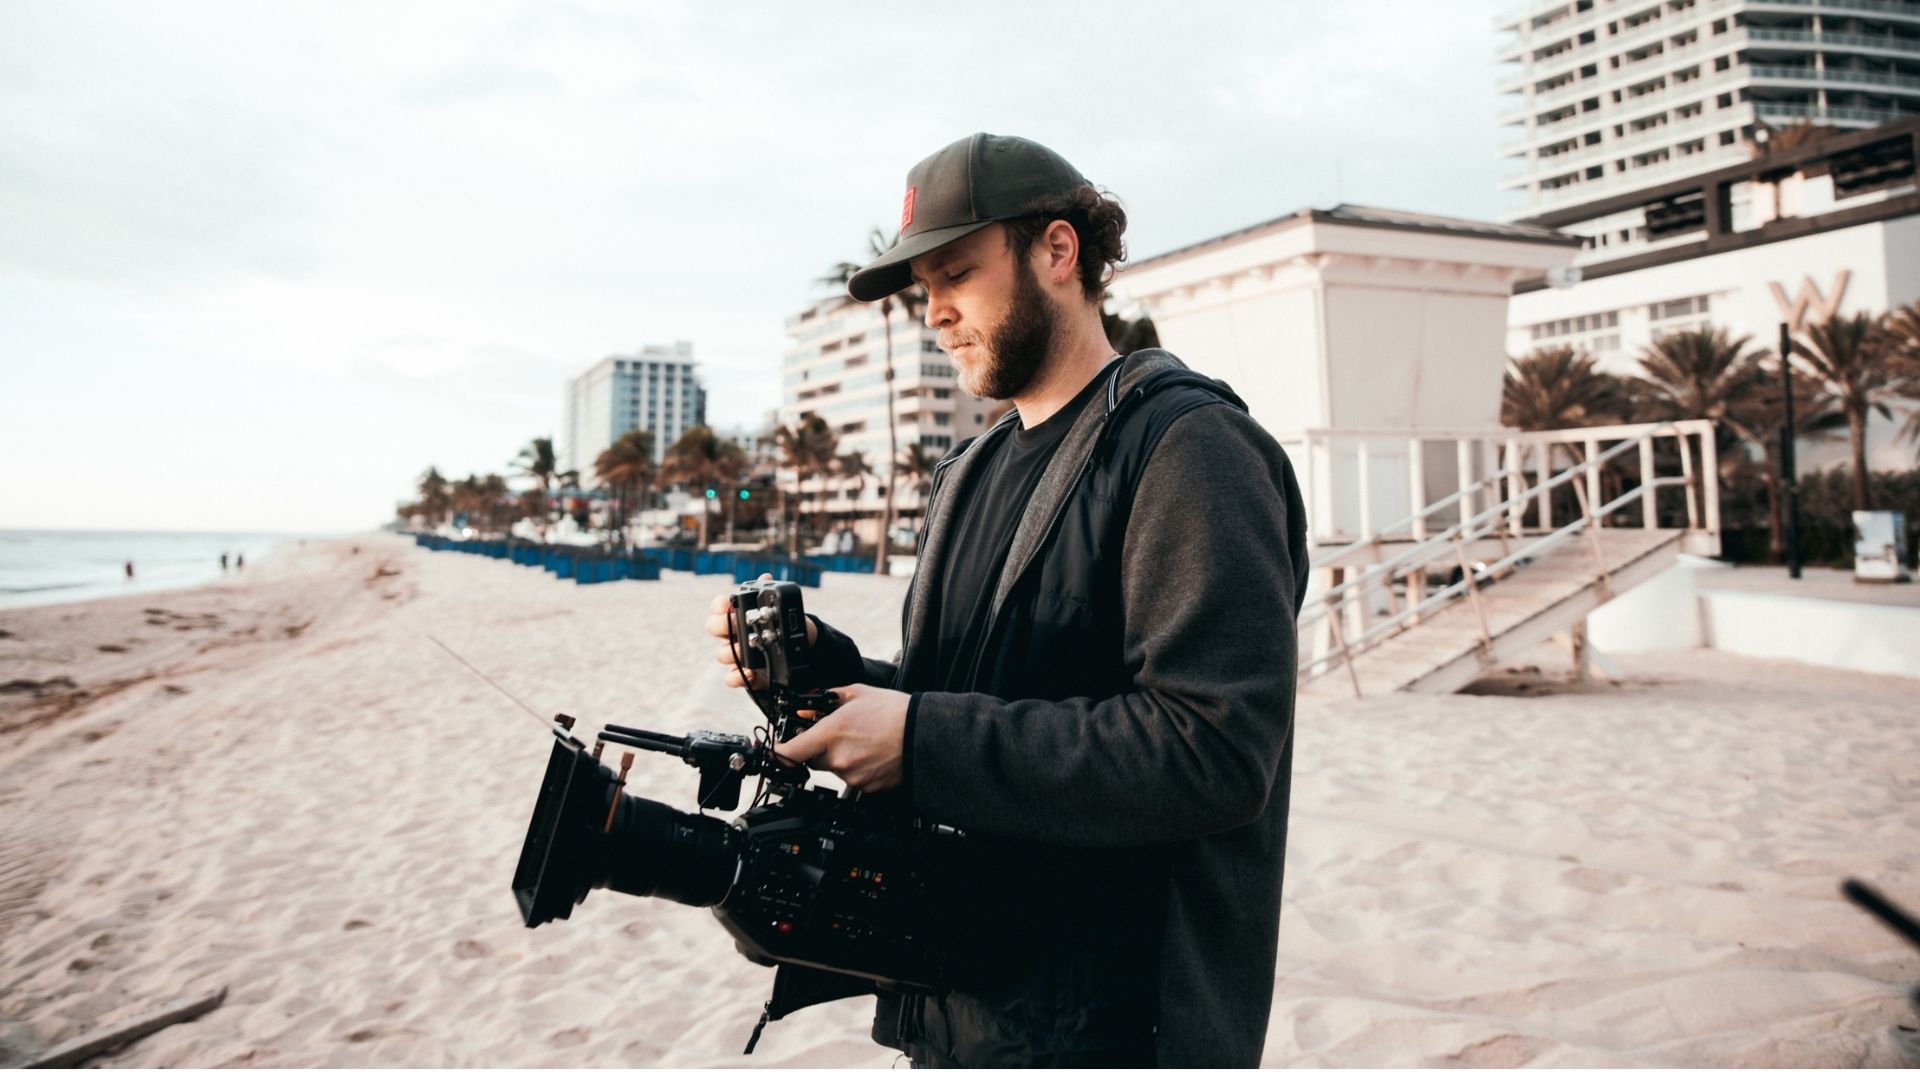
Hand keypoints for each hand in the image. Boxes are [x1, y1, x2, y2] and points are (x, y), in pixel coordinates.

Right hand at [706, 574, 817, 689]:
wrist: (793, 651)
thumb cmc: (778, 626)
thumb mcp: (778, 611)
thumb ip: (770, 595)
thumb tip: (766, 578)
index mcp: (736, 615)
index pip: (718, 606)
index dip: (720, 604)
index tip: (729, 603)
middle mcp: (732, 634)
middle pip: (713, 627)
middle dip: (721, 625)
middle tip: (735, 625)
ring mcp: (736, 654)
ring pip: (721, 653)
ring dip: (731, 651)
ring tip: (745, 650)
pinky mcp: (744, 674)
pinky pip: (731, 677)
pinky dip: (738, 676)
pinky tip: (751, 672)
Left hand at [773, 684, 908, 792]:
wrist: (925, 735)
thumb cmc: (895, 712)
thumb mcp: (857, 693)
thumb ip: (827, 700)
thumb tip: (809, 707)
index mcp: (831, 734)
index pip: (789, 753)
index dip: (776, 753)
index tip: (774, 751)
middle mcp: (838, 759)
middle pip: (811, 761)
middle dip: (819, 749)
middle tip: (840, 735)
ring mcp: (852, 776)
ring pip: (834, 769)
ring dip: (841, 758)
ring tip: (864, 742)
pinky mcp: (866, 788)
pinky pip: (852, 779)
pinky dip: (858, 768)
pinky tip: (873, 754)